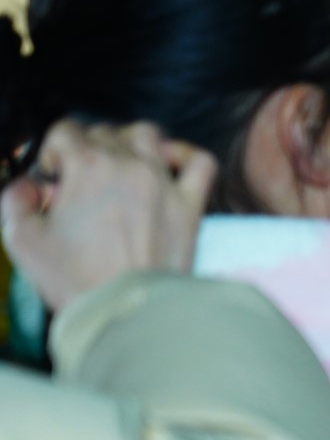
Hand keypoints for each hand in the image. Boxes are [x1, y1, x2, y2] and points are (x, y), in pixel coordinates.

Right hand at [1, 121, 215, 309]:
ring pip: (148, 135)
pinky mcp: (190, 203)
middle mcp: (129, 164)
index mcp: (88, 167)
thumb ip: (16, 202)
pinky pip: (200, 161)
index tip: (53, 179)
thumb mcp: (22, 241)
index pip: (65, 131)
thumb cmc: (74, 277)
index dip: (52, 152)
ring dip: (129, 142)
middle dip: (86, 149)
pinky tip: (169, 165)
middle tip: (80, 183)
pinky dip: (186, 155)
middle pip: (105, 132)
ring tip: (118, 167)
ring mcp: (164, 181)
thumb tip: (27, 186)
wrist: (124, 308)